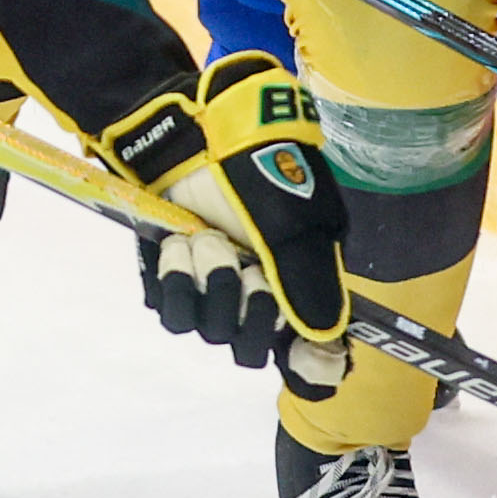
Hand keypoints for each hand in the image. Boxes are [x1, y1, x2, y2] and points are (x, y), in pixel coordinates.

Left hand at [101, 53, 348, 388]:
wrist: (190, 131)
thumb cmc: (252, 169)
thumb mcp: (292, 223)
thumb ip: (308, 284)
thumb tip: (324, 339)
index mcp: (302, 278)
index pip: (312, 349)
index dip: (310, 365)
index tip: (301, 360)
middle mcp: (261, 290)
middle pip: (252, 346)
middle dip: (245, 306)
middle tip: (242, 264)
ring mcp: (214, 285)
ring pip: (210, 329)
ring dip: (205, 282)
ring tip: (203, 238)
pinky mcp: (173, 278)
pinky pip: (172, 312)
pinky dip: (173, 279)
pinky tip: (177, 242)